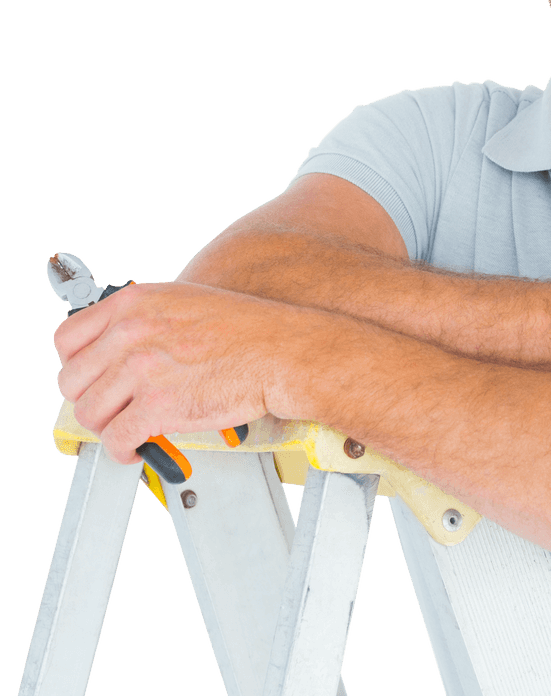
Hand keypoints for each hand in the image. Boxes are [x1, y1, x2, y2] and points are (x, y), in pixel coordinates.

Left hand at [53, 281, 296, 465]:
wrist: (280, 351)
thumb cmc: (246, 329)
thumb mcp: (185, 301)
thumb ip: (144, 319)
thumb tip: (117, 349)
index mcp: (134, 303)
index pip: (67, 338)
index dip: (76, 364)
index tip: (89, 377)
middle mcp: (131, 332)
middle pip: (72, 380)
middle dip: (91, 400)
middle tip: (113, 408)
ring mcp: (142, 369)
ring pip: (89, 413)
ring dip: (106, 428)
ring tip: (128, 430)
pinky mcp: (157, 405)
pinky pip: (116, 439)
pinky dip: (124, 451)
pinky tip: (140, 447)